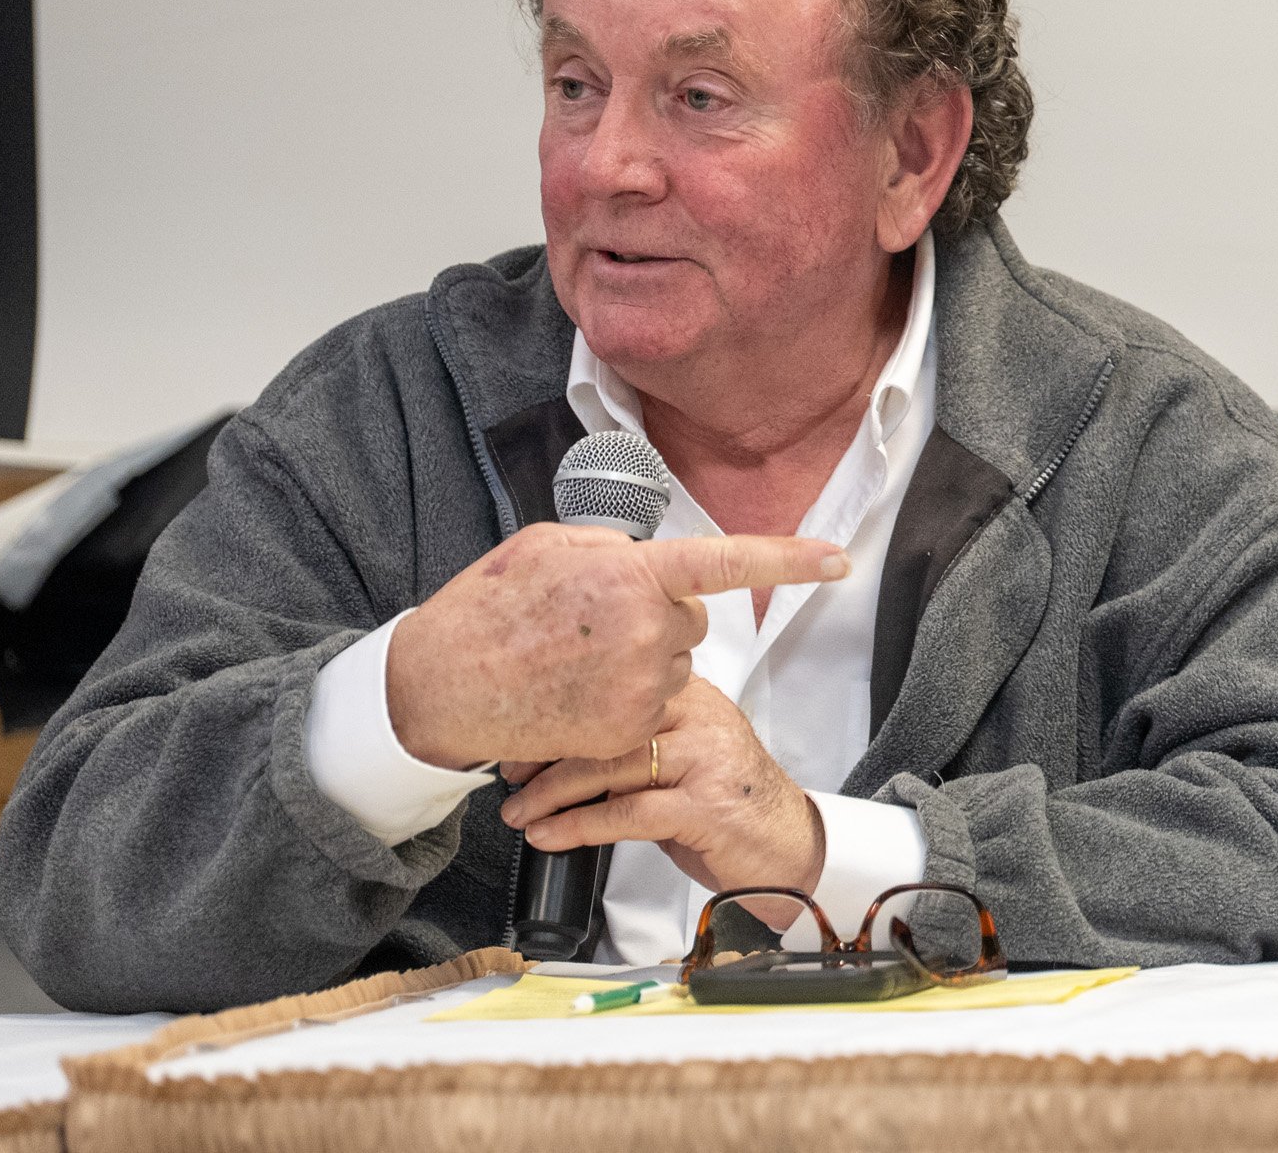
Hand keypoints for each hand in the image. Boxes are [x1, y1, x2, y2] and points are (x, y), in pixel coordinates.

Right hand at [385, 525, 846, 769]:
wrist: (440, 685)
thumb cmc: (489, 609)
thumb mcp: (547, 547)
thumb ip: (613, 549)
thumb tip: (649, 561)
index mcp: (632, 574)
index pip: (728, 561)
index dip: (789, 559)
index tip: (837, 559)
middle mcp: (647, 628)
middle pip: (691, 621)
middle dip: (657, 619)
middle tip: (590, 625)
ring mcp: (640, 684)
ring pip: (672, 667)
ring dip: (639, 664)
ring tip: (571, 662)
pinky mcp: (628, 730)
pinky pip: (651, 708)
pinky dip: (622, 704)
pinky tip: (574, 696)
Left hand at [500, 678, 824, 902]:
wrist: (789, 848)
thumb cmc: (729, 807)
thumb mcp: (680, 762)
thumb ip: (633, 748)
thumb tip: (552, 756)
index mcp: (692, 697)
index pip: (613, 691)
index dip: (557, 713)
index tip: (517, 737)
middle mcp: (701, 718)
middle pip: (606, 722)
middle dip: (546, 754)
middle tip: (509, 778)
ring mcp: (706, 760)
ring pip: (612, 764)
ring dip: (553, 793)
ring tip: (520, 812)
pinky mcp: (707, 807)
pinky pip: (629, 811)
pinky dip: (580, 826)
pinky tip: (551, 835)